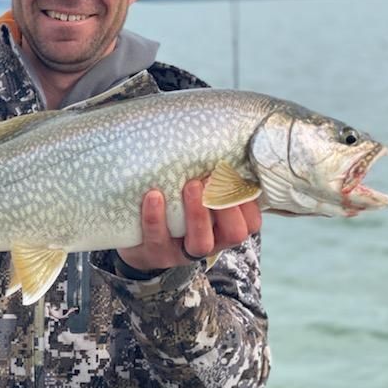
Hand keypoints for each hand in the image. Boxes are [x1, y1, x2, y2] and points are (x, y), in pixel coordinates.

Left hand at [117, 180, 261, 271]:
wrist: (136, 242)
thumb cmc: (173, 209)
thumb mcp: (196, 197)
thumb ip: (210, 179)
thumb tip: (219, 135)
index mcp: (224, 228)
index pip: (251, 222)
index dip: (247, 201)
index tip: (232, 175)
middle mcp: (210, 243)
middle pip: (234, 234)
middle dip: (227, 205)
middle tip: (212, 178)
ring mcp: (182, 252)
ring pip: (200, 243)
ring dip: (198, 213)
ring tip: (190, 185)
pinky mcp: (154, 252)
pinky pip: (157, 237)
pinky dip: (156, 216)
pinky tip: (153, 195)